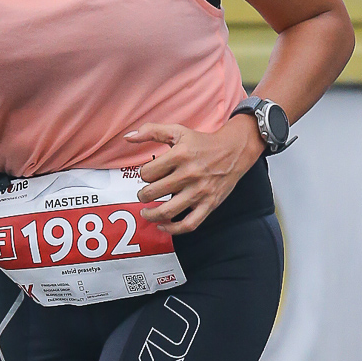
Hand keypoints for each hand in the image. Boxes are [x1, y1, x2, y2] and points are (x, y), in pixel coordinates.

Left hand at [128, 114, 263, 233]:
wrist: (233, 151)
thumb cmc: (202, 143)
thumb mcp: (177, 131)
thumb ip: (151, 131)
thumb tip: (128, 137)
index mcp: (180, 155)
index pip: (147, 172)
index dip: (143, 174)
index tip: (148, 175)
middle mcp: (189, 174)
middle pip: (153, 192)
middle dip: (143, 195)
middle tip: (144, 194)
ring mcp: (199, 192)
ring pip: (167, 211)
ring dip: (150, 214)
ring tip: (146, 212)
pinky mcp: (208, 204)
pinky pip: (188, 224)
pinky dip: (172, 229)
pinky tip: (162, 225)